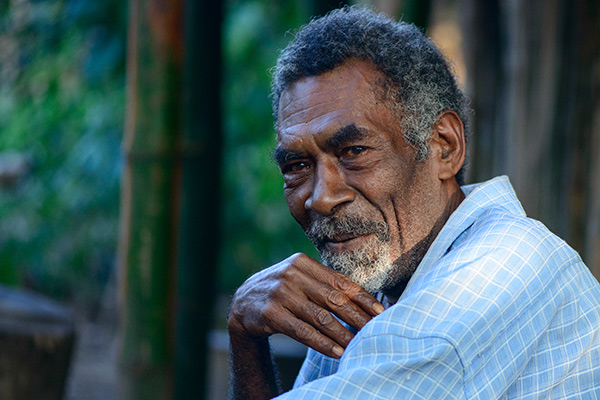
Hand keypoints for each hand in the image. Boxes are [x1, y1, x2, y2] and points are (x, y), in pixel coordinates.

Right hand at [228, 253, 384, 357]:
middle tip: (375, 331)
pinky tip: (337, 351)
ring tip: (358, 345)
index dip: (362, 298)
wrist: (243, 302)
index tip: (380, 312)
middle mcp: (291, 274)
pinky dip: (322, 343)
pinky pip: (303, 331)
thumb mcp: (299, 278)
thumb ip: (324, 283)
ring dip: (343, 334)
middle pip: (333, 299)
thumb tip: (364, 300)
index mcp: (303, 262)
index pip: (340, 281)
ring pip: (320, 317)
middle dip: (357, 317)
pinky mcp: (271, 313)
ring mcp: (280, 293)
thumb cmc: (282, 291)